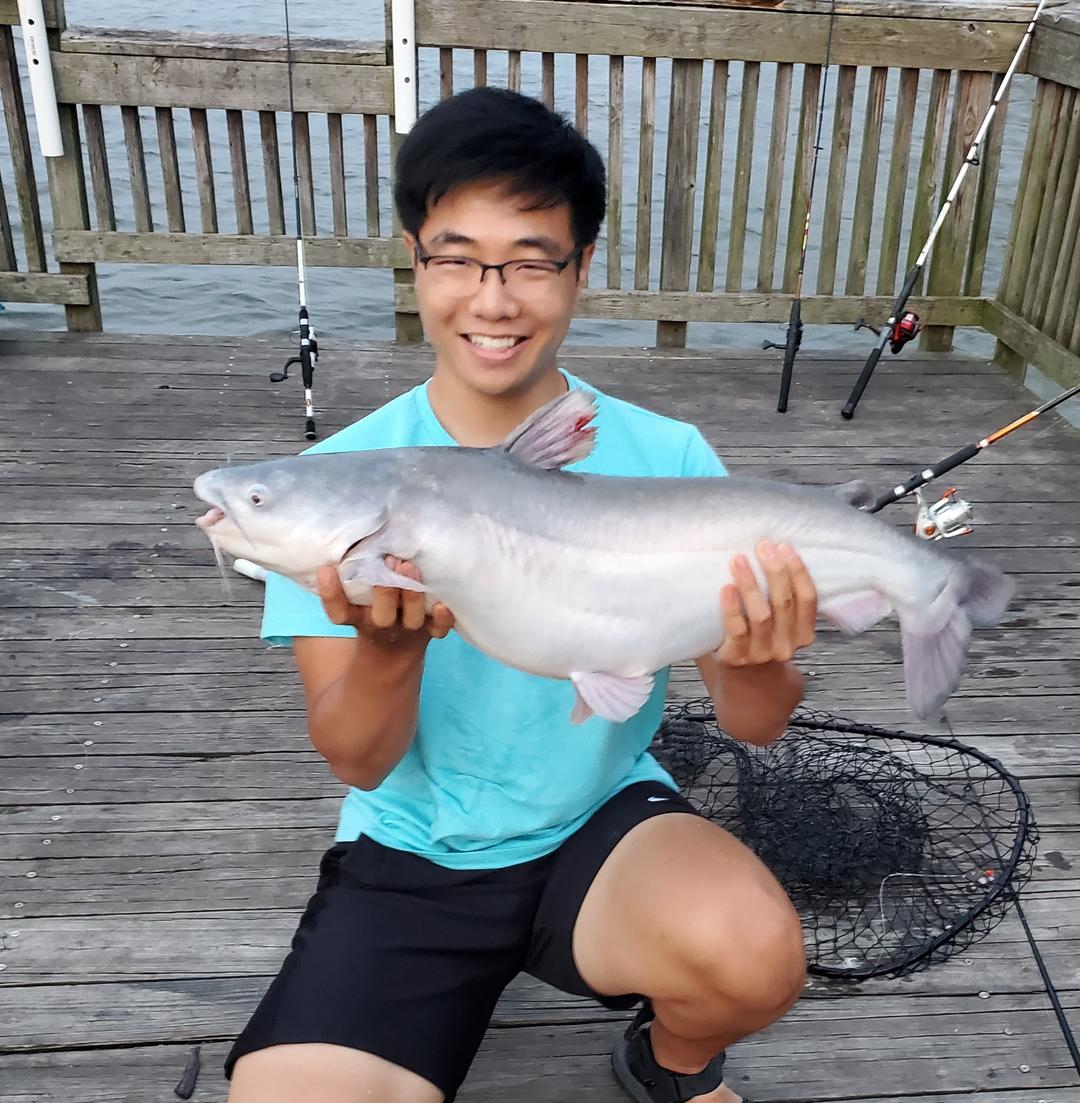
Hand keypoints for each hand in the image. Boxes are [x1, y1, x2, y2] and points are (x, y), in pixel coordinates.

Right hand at [315, 557, 454, 651]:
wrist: (396, 646)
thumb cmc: (373, 605)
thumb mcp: (356, 596)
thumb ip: (354, 572)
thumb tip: (348, 533)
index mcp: (358, 617)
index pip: (339, 612)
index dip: (330, 594)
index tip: (326, 569)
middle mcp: (382, 624)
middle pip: (380, 616)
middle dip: (384, 590)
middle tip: (389, 560)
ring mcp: (408, 629)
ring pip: (411, 619)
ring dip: (412, 596)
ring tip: (411, 566)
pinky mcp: (432, 631)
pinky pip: (439, 630)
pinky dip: (443, 619)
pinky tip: (444, 605)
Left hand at [712, 540, 816, 667]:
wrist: (742, 677)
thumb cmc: (759, 637)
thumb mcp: (781, 622)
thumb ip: (783, 596)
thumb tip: (773, 552)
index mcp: (803, 633)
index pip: (808, 599)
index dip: (798, 571)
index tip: (784, 547)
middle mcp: (786, 645)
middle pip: (784, 603)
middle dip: (774, 570)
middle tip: (762, 547)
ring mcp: (761, 653)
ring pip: (761, 615)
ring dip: (751, 584)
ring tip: (739, 560)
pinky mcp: (736, 657)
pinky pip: (736, 630)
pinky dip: (732, 607)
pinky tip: (726, 588)